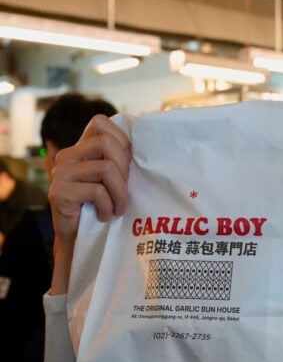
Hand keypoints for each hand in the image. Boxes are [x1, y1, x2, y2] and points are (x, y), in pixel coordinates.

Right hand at [47, 115, 130, 291]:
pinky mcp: (59, 192)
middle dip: (123, 169)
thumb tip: (145, 146)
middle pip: (106, 143)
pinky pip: (96, 191)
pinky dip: (107, 207)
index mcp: (80, 148)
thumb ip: (119, 159)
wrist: (80, 239)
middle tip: (123, 191)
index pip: (100, 122)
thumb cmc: (102, 207)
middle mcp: (67, 156)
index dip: (121, 140)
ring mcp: (61, 173)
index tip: (127, 166)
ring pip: (106, 169)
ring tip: (117, 208)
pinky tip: (104, 216)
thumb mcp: (113, 179)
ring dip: (120, 194)